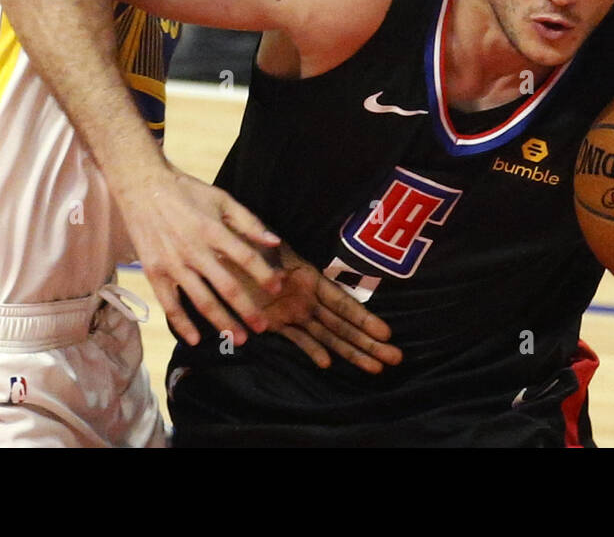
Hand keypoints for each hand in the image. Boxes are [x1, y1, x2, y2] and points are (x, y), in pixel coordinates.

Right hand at [121, 165, 283, 346]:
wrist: (142, 186)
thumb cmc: (186, 191)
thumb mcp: (221, 199)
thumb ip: (248, 222)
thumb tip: (274, 242)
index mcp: (212, 230)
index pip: (244, 257)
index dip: (263, 274)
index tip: (277, 288)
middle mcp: (193, 250)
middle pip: (226, 286)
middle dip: (247, 309)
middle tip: (263, 327)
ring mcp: (172, 263)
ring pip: (201, 300)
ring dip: (221, 322)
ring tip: (238, 338)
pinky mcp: (153, 272)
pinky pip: (169, 304)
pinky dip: (181, 323)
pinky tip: (195, 339)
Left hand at [229, 244, 403, 373]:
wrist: (220, 253)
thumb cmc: (243, 245)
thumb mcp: (259, 247)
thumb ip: (272, 264)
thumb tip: (282, 279)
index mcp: (309, 277)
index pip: (341, 303)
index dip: (362, 318)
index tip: (385, 332)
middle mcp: (306, 298)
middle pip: (341, 325)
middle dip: (367, 342)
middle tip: (394, 358)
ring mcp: (293, 312)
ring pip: (327, 336)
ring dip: (350, 352)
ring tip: (375, 369)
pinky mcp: (274, 322)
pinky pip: (297, 339)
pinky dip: (312, 350)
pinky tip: (327, 364)